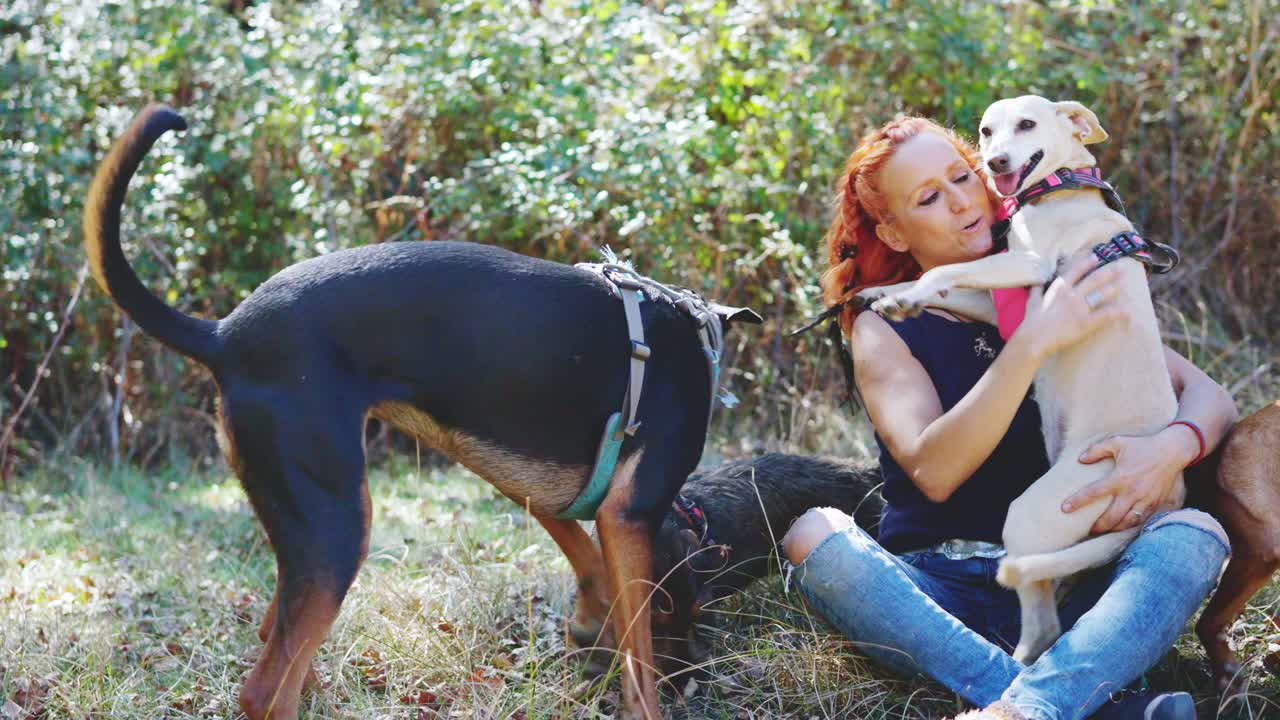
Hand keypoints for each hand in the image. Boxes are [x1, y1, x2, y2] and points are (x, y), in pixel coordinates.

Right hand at [1019, 254, 1126, 360]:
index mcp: (1059, 288)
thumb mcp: (1032, 302)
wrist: (1033, 339)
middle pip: (1094, 279)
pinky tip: (1128, 309)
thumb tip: (1036, 283)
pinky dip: (1118, 312)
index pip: (1076, 271)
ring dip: (1114, 287)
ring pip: (1101, 294)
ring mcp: (1079, 308)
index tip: (1097, 257)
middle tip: (1121, 267)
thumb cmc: (1031, 321)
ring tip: (1125, 283)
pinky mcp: (1085, 322)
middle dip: (1109, 272)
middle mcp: (1072, 295)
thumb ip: (1037, 291)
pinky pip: (1105, 315)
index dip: (1087, 263)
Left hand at [1059, 430, 1188, 532]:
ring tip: (1104, 531)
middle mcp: (1132, 492)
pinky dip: (1130, 526)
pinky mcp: (1155, 504)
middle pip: (1111, 517)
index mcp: (1119, 477)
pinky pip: (1141, 520)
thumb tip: (1080, 460)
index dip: (1077, 501)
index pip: (1093, 492)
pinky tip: (1122, 526)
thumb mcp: (1117, 442)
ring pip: (1126, 523)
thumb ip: (1096, 450)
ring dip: (1114, 529)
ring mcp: (1145, 500)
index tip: (1064, 509)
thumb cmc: (1143, 446)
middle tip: (1088, 530)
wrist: (1172, 451)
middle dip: (1098, 527)